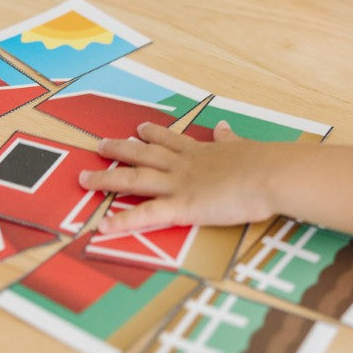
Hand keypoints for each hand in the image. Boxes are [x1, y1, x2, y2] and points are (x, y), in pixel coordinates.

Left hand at [79, 120, 276, 231]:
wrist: (268, 174)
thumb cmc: (263, 162)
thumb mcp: (243, 145)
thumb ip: (230, 139)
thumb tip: (225, 126)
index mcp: (201, 152)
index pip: (172, 141)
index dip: (154, 134)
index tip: (141, 128)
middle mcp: (183, 165)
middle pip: (144, 155)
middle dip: (120, 150)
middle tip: (100, 145)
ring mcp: (178, 185)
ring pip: (134, 180)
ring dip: (107, 180)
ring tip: (84, 179)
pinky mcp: (181, 207)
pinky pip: (146, 215)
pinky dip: (123, 221)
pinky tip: (103, 226)